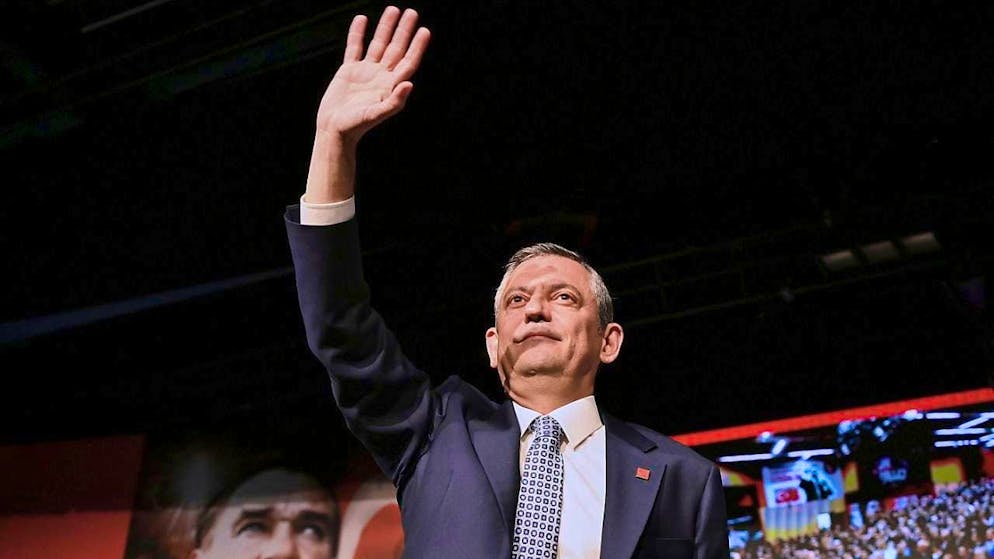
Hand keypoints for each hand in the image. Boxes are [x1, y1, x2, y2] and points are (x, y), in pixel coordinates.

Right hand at [316, 6, 430, 143]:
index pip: (407, 62)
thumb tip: (409, 84)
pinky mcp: (349, 70)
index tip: (424, 31)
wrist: (334, 129)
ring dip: (385, 28)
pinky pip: (354, 47)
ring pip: (378, 44)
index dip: (417, 47)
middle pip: (395, 49)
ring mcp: (365, 72)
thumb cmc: (356, 126)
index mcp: (390, 86)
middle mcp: (380, 76)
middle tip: (412, 12)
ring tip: (392, 10)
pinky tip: (362, 19)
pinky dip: (358, 33)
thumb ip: (394, 101)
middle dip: (403, 31)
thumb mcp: (376, 114)